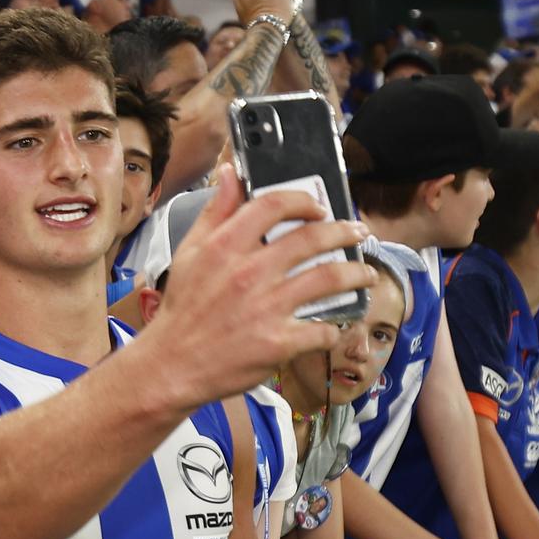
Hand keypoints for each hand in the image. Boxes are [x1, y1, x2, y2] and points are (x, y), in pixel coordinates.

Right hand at [147, 163, 374, 406]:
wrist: (172, 364)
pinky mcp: (279, 342)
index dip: (303, 201)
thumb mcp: (189, 252)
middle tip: (356, 233)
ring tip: (365, 273)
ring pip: (330, 279)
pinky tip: (337, 323)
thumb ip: (214, 211)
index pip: (274, 205)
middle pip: (313, 238)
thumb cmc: (182, 309)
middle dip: (344, 232)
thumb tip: (229, 174)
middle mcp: (250, 273)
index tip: (317, 207)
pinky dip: (335, 327)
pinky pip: (323, 329)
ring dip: (357, 273)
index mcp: (225, 247)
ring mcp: (267, 308)